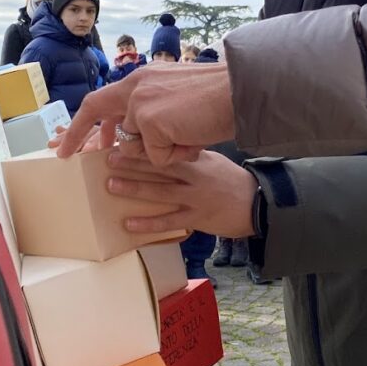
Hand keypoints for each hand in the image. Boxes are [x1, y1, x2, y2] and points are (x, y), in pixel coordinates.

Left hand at [57, 62, 234, 164]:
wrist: (242, 91)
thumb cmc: (221, 98)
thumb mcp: (179, 99)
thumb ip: (155, 111)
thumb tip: (137, 135)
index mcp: (144, 78)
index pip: (103, 99)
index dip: (85, 121)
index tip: (69, 140)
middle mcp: (137, 87)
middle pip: (96, 110)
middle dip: (75, 134)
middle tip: (60, 151)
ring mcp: (142, 104)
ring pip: (136, 144)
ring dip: (163, 150)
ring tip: (188, 136)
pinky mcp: (151, 122)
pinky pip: (158, 156)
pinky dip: (178, 154)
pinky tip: (194, 137)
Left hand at [106, 150, 257, 237]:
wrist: (259, 205)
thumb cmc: (234, 183)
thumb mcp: (215, 162)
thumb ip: (193, 157)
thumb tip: (170, 149)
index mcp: (198, 160)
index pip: (167, 150)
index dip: (144, 147)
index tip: (123, 142)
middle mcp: (195, 177)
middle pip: (159, 169)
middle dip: (132, 164)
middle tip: (107, 160)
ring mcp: (195, 198)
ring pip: (160, 192)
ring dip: (134, 189)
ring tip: (110, 185)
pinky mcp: (197, 218)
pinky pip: (169, 221)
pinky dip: (148, 223)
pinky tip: (129, 223)